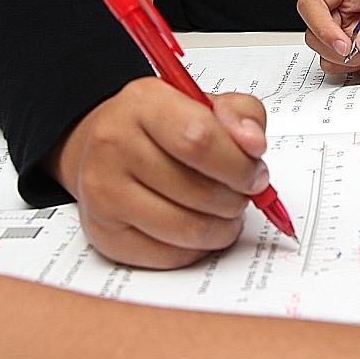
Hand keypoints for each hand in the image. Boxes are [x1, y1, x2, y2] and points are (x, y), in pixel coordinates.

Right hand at [50, 78, 270, 268]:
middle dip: (236, 199)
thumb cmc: (160, 126)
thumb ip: (241, 114)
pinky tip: (197, 226)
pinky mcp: (103, 233)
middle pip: (198, 190)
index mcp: (144, 104)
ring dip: (222, 228)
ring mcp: (103, 193)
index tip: (255, 174)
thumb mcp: (203, 102)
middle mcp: (115, 146)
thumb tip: (253, 145)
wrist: (103, 146)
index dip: (239, 165)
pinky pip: (170, 256)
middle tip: (241, 194)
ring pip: (188, 230)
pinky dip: (197, 248)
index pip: (199, 139)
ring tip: (223, 212)